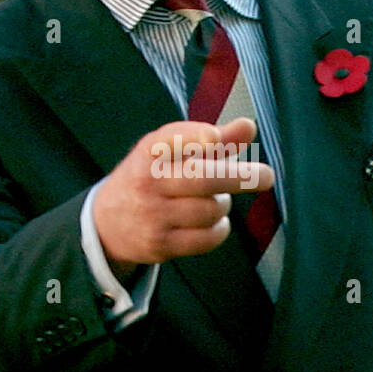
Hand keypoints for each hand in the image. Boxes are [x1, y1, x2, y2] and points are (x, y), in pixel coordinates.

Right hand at [93, 116, 274, 281]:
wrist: (106, 222)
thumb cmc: (150, 177)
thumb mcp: (169, 152)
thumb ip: (211, 139)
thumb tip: (249, 126)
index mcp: (150, 152)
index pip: (173, 140)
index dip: (197, 137)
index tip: (214, 138)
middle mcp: (148, 181)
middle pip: (202, 178)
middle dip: (240, 176)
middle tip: (266, 176)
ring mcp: (153, 215)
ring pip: (210, 210)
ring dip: (223, 204)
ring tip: (216, 200)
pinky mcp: (160, 245)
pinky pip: (206, 238)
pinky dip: (219, 229)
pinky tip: (213, 222)